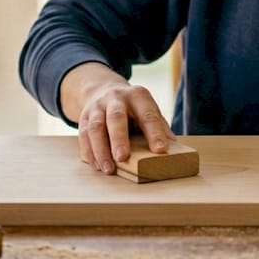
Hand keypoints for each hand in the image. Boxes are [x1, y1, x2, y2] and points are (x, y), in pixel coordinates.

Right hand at [61, 63, 175, 175]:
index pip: (148, 115)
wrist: (102, 89)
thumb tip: (175, 149)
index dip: (155, 133)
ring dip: (101, 150)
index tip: (161, 150)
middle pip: (116, 117)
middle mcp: (116, 98)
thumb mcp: (148, 110)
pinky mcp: (84, 116)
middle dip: (119, 138)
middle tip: (123, 158)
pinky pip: (83, 134)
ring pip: (96, 127)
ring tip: (108, 169)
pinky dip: (89, 152)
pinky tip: (97, 165)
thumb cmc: (132, 108)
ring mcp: (98, 106)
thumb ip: (159, 127)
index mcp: (138, 96)